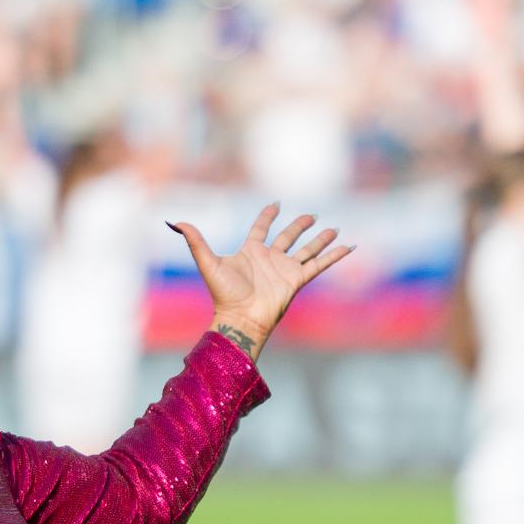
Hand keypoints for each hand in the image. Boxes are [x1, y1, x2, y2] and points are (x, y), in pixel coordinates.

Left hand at [169, 201, 352, 358]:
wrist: (241, 318)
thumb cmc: (223, 294)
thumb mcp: (207, 262)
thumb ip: (194, 241)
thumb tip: (174, 221)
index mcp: (251, 252)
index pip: (261, 229)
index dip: (267, 216)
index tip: (276, 204)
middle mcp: (270, 259)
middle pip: (289, 237)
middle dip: (300, 226)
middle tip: (312, 216)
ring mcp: (285, 269)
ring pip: (307, 249)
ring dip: (320, 239)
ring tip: (334, 229)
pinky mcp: (297, 280)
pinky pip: (319, 264)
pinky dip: (334, 256)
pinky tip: (349, 247)